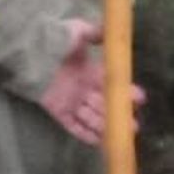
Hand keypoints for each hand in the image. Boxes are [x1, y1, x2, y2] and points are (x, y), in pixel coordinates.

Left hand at [41, 20, 146, 146]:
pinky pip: (74, 126)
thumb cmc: (55, 41)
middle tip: (135, 125)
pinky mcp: (58, 112)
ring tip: (123, 135)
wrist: (32, 54)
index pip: (110, 84)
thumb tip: (110, 31)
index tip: (141, 99)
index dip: (126, 92)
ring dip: (106, 127)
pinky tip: (100, 143)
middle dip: (119, 114)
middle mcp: (81, 88)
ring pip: (92, 117)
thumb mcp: (77, 31)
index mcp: (88, 71)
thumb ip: (94, 33)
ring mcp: (70, 101)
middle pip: (103, 105)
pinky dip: (85, 134)